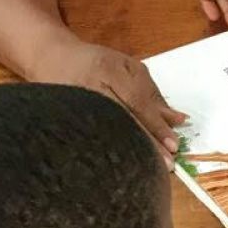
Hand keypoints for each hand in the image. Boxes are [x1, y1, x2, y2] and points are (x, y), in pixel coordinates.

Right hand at [30, 39, 185, 162]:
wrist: (50, 58)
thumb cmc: (96, 62)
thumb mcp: (128, 67)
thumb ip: (151, 93)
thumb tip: (177, 120)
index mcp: (109, 69)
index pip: (137, 101)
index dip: (155, 125)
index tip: (173, 145)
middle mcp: (90, 88)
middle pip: (122, 119)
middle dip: (146, 143)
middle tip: (166, 164)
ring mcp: (74, 105)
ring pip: (106, 132)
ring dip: (128, 153)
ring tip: (147, 169)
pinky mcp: (64, 119)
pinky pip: (90, 138)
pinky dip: (108, 151)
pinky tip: (121, 166)